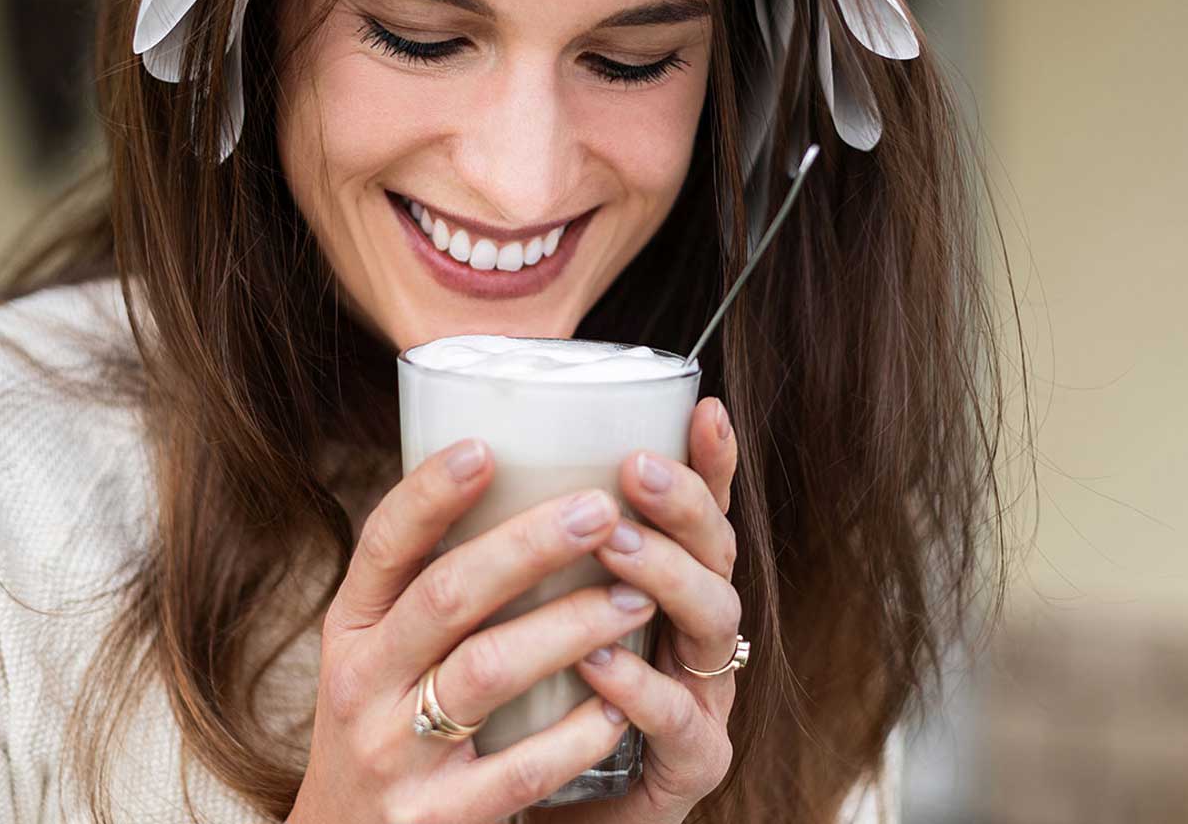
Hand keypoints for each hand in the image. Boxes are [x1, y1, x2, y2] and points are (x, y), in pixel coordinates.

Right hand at [289, 437, 661, 823]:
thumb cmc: (384, 725)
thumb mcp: (377, 654)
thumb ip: (427, 587)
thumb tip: (509, 476)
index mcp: (353, 629)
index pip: (383, 545)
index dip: (429, 494)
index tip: (486, 447)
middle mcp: (362, 684)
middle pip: (446, 596)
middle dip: (528, 547)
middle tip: (601, 510)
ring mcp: (394, 754)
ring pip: (486, 672)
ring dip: (568, 628)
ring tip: (635, 598)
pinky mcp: (435, 821)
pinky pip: (518, 771)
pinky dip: (574, 735)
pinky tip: (618, 707)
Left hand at [529, 396, 741, 823]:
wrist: (531, 818)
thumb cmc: (530, 706)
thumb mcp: (528, 614)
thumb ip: (530, 551)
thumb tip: (469, 444)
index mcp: (665, 586)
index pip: (701, 510)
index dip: (711, 461)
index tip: (703, 405)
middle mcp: (694, 635)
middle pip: (718, 554)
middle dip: (681, 504)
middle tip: (633, 469)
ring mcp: (701, 700)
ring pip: (713, 625)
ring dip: (663, 576)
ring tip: (613, 544)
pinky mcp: (685, 773)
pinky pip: (679, 729)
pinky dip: (642, 691)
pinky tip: (603, 663)